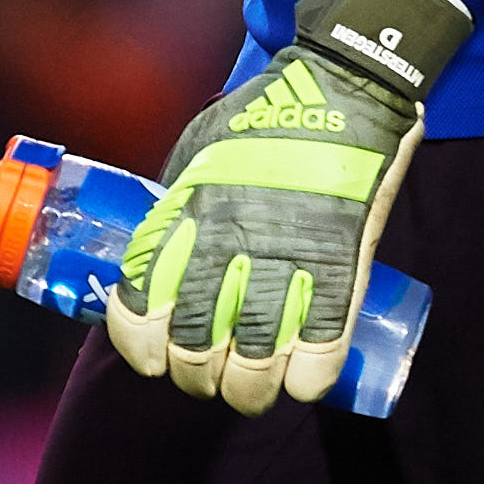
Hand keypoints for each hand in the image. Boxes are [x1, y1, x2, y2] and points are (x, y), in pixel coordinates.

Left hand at [104, 0, 469, 415]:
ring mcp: (289, 257)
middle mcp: (231, 241)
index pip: (143, 303)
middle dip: (195, 378)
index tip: (150, 360)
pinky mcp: (342, 266)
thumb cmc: (263, 116)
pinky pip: (322, 346)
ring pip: (256, 360)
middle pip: (197, 345)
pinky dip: (308, 379)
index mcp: (188, 211)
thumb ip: (179, 203)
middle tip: (204, 381)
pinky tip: (299, 384)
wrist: (343, 89)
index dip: (139, 346)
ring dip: (247, 392)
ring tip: (247, 394)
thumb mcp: (197, 151)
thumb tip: (161, 254)